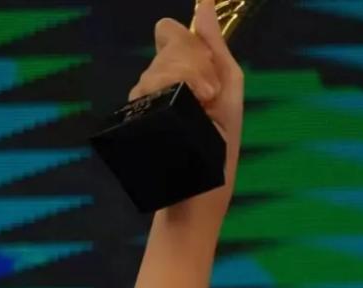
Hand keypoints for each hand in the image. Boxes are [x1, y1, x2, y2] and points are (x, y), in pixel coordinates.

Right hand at [130, 0, 245, 193]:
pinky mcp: (135, 120)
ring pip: (154, 68)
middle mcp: (160, 82)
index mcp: (183, 70)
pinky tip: (174, 113)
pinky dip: (163, 93)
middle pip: (167, 45)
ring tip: (200, 111)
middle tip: (209, 99)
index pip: (172, 33)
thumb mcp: (228, 91)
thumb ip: (216, 48)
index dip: (190, 46)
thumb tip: (204, 3)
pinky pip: (141, 91)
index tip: (210, 80)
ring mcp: (146, 101)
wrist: (202, 194)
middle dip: (194, 66)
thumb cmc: (218, 147)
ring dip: (183, 82)